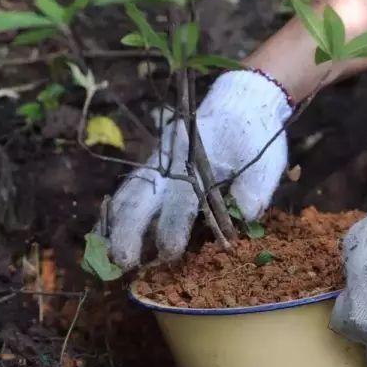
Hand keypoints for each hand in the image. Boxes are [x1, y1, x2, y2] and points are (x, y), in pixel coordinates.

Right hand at [107, 70, 291, 269]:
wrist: (240, 104)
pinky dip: (113, 214)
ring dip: (113, 226)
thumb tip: (245, 215)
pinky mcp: (152, 169)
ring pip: (127, 197)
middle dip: (128, 233)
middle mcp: (169, 167)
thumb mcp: (265, 162)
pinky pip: (127, 192)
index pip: (180, 203)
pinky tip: (101, 236)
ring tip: (101, 255)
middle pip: (140, 201)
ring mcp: (156, 167)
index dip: (174, 229)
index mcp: (196, 165)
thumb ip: (255, 189)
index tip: (169, 254)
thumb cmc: (253, 138)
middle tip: (122, 262)